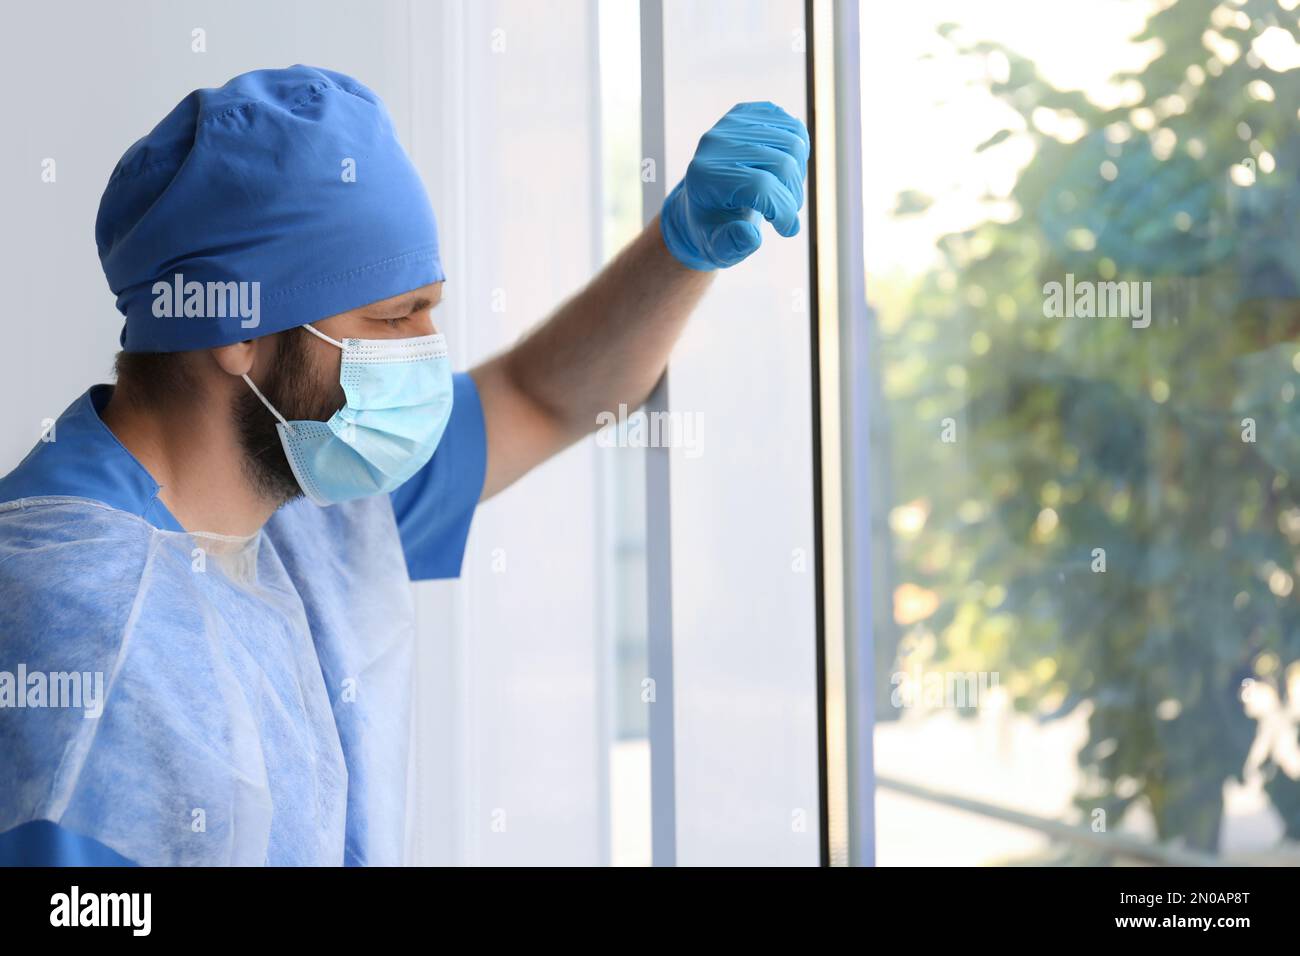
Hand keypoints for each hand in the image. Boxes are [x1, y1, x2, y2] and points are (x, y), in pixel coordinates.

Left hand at [660, 101, 809, 270]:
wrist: (704, 201)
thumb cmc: (713, 228)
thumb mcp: (718, 248)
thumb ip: (732, 245)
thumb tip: (750, 235)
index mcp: (703, 176)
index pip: (761, 186)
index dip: (783, 211)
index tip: (787, 229)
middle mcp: (714, 143)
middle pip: (783, 163)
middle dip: (792, 197)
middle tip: (784, 214)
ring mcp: (731, 123)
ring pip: (794, 143)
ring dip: (797, 176)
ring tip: (781, 193)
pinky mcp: (747, 113)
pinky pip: (791, 126)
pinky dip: (797, 152)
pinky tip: (782, 170)